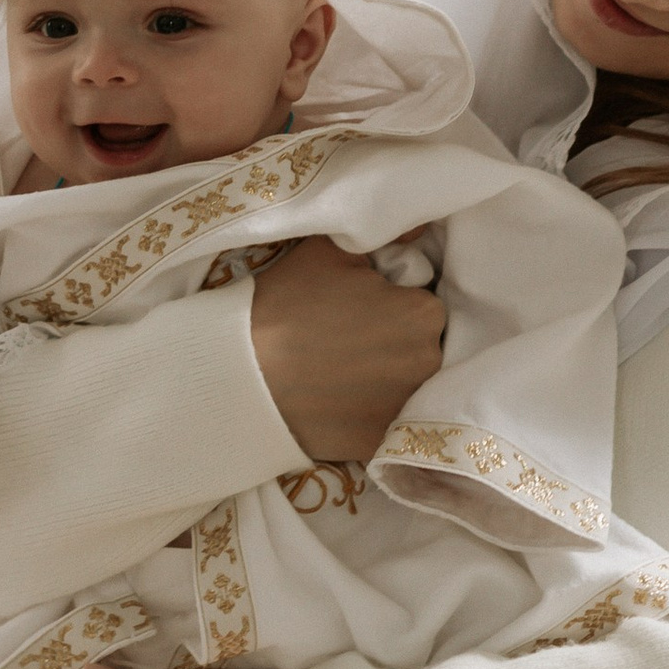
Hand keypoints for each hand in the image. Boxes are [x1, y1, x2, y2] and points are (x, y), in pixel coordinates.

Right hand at [249, 236, 443, 467]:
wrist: (241, 373)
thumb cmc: (287, 303)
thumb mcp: (332, 251)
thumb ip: (387, 236)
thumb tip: (421, 226)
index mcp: (423, 314)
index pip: (422, 305)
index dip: (393, 304)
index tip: (361, 308)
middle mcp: (427, 363)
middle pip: (420, 348)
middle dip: (395, 342)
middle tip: (348, 339)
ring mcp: (405, 408)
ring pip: (404, 386)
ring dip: (385, 379)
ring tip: (340, 373)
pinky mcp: (380, 442)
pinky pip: (383, 422)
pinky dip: (367, 414)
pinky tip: (336, 403)